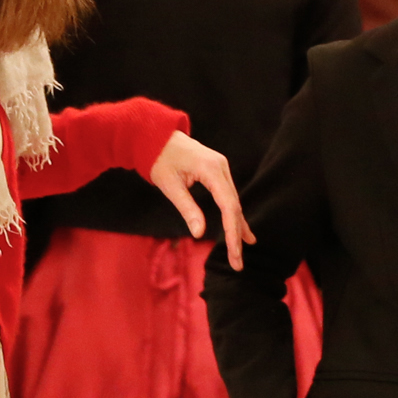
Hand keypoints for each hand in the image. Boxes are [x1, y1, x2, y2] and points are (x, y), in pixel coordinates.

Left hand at [147, 131, 253, 269]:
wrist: (155, 135)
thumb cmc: (159, 158)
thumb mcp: (170, 185)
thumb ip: (187, 209)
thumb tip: (199, 233)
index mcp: (211, 169)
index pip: (228, 205)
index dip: (232, 231)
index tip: (234, 252)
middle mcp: (222, 167)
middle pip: (235, 206)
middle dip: (236, 235)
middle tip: (237, 262)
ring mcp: (221, 168)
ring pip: (233, 201)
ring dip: (237, 226)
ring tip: (242, 250)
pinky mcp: (217, 171)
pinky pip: (228, 195)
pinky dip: (232, 213)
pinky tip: (240, 229)